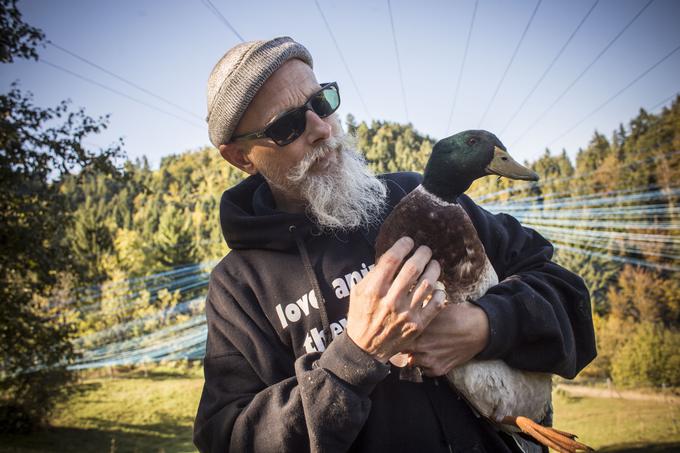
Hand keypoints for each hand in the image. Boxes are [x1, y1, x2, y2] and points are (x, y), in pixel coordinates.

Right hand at [345, 237, 446, 362]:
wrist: (366, 348)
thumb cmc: (361, 315)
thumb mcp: (358, 292)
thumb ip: (374, 274)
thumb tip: (393, 255)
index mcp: (373, 290)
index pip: (392, 259)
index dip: (403, 245)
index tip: (408, 241)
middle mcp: (390, 301)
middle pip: (413, 268)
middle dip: (422, 253)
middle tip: (425, 250)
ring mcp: (406, 314)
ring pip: (427, 283)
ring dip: (433, 269)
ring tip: (433, 264)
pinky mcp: (418, 325)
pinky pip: (436, 303)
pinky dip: (438, 291)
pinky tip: (436, 286)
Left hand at [405, 302, 489, 375]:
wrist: (479, 330)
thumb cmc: (457, 316)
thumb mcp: (435, 311)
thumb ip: (419, 316)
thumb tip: (406, 313)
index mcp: (419, 330)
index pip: (398, 335)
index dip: (396, 333)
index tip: (397, 332)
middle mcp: (422, 346)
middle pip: (401, 350)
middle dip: (403, 346)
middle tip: (406, 341)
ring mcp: (430, 360)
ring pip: (411, 361)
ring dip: (413, 356)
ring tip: (420, 349)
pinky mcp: (439, 369)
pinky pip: (424, 371)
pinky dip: (425, 365)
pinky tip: (430, 356)